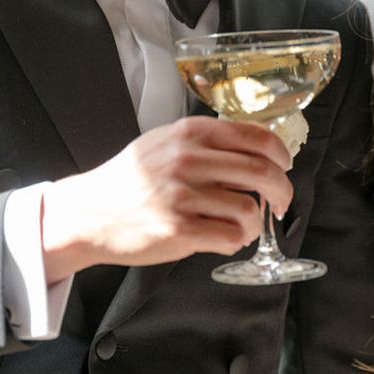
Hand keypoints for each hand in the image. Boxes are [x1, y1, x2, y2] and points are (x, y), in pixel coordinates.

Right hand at [40, 117, 293, 282]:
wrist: (89, 213)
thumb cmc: (132, 178)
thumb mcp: (166, 141)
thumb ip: (208, 141)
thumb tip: (258, 148)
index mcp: (192, 133)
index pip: (258, 137)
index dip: (281, 156)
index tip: (284, 168)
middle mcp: (188, 159)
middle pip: (263, 172)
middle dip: (282, 191)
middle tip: (279, 203)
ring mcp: (183, 195)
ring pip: (249, 209)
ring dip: (254, 222)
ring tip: (239, 225)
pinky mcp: (178, 229)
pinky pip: (232, 236)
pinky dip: (237, 240)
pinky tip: (223, 238)